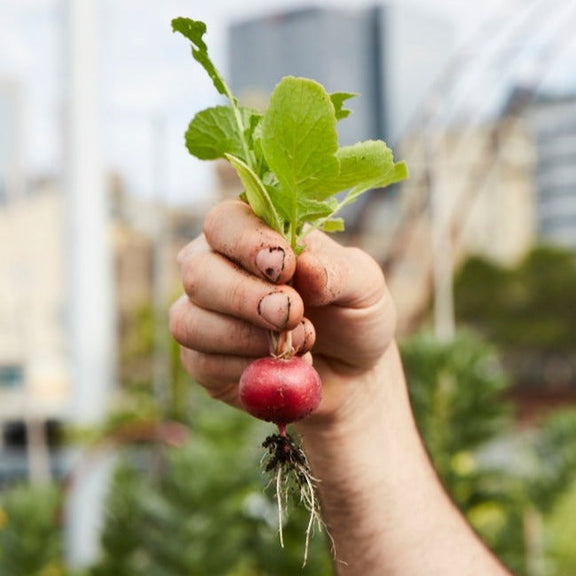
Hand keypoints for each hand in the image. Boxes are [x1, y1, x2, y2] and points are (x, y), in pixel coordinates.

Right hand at [170, 200, 396, 424]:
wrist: (351, 373)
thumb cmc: (353, 315)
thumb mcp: (365, 286)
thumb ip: (338, 271)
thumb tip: (304, 267)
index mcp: (253, 236)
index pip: (225, 222)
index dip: (247, 242)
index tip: (285, 267)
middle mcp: (218, 269)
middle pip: (197, 271)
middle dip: (245, 297)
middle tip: (292, 313)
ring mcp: (204, 315)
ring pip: (188, 320)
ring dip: (245, 337)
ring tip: (299, 344)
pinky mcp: (202, 360)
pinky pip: (200, 363)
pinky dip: (243, 368)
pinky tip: (278, 366)